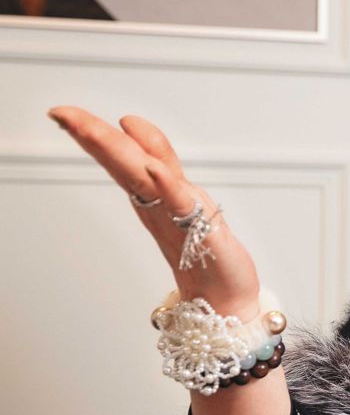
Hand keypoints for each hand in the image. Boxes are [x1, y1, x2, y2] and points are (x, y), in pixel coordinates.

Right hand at [48, 107, 261, 317]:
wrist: (223, 302)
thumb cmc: (204, 251)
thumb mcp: (181, 195)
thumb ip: (160, 163)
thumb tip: (131, 127)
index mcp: (154, 195)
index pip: (121, 156)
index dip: (95, 132)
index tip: (62, 111)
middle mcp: (159, 205)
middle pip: (124, 163)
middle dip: (95, 136)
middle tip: (62, 113)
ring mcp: (177, 218)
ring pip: (145, 180)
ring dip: (122, 153)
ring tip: (96, 129)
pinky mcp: (202, 235)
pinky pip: (183, 207)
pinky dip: (169, 188)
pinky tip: (155, 170)